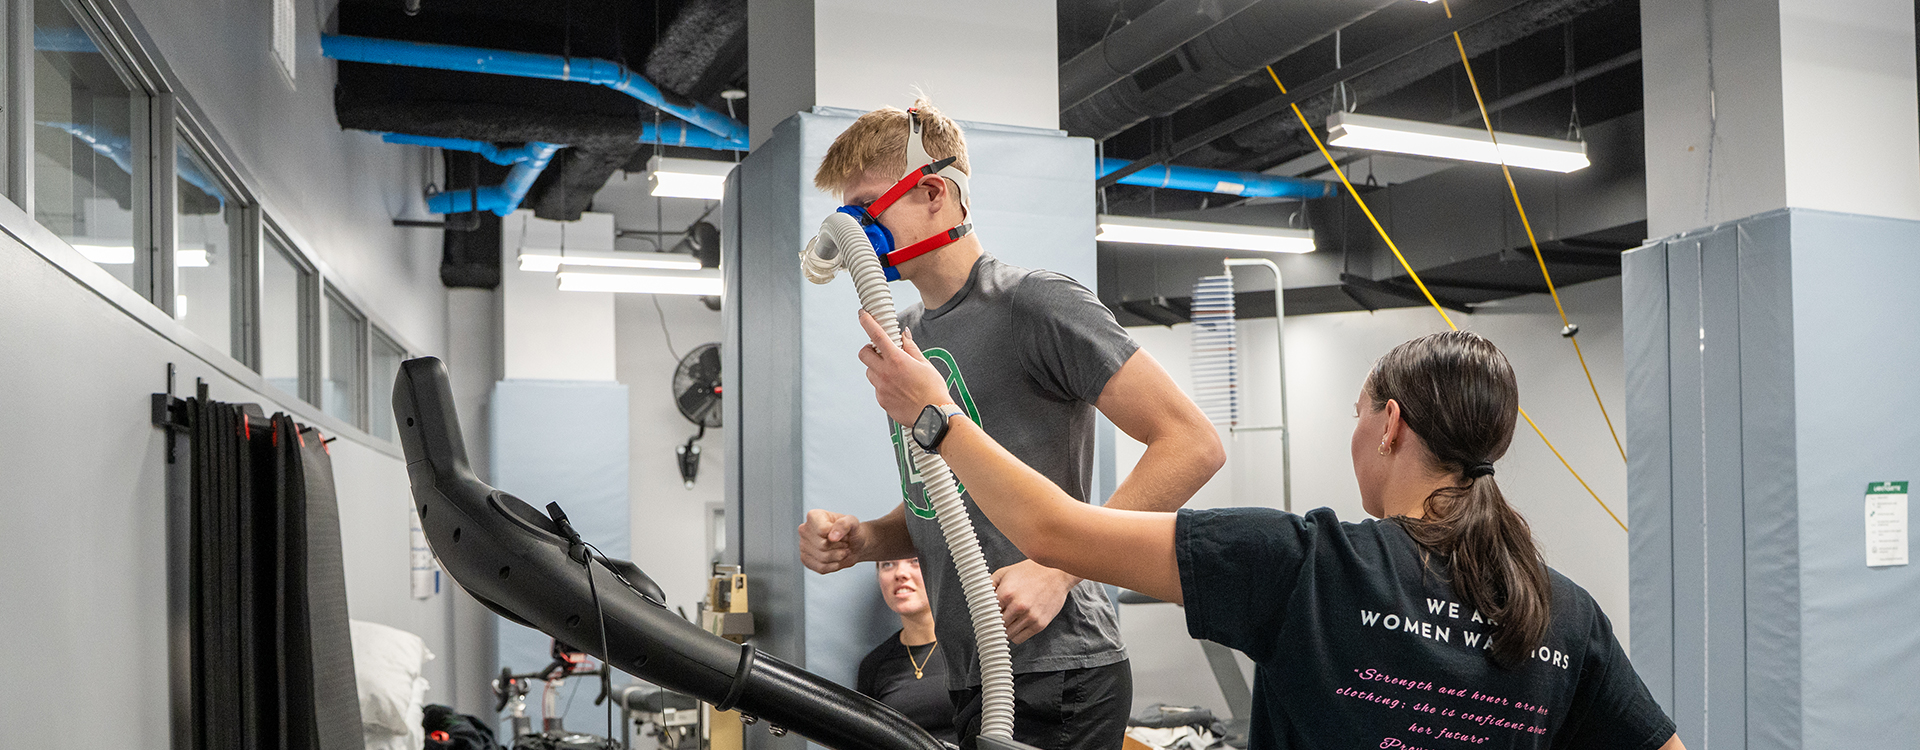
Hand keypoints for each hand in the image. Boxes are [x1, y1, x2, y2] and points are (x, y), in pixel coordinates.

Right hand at [797, 509, 867, 573]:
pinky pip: (820, 568)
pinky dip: (833, 566)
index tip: (843, 533)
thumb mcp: (853, 523)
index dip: (838, 535)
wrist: (853, 545)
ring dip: (838, 556)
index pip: (822, 530)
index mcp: (814, 516)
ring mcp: (803, 545)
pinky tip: (836, 559)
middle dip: (839, 546)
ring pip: (822, 558)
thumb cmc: (851, 531)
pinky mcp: (805, 560)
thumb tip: (832, 537)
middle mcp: (804, 530)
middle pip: (822, 545)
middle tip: (844, 543)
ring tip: (841, 550)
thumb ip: (844, 525)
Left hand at [857, 311, 951, 425]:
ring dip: (877, 369)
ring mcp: (881, 388)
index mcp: (897, 360)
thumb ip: (911, 348)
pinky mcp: (881, 400)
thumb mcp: (925, 364)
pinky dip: (883, 385)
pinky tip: (898, 389)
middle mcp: (885, 373)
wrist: (933, 416)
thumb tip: (904, 336)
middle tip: (879, 352)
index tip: (862, 315)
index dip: (867, 322)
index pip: (877, 335)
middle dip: (869, 350)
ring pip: (869, 372)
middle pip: (863, 354)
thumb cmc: (933, 390)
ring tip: (894, 374)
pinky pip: (877, 388)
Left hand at [991, 560, 1079, 643]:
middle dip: (995, 622)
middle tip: (996, 619)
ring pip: (1007, 634)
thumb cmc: (1031, 571)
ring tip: (1008, 620)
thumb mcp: (1005, 572)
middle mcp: (1018, 606)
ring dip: (1005, 629)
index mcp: (1006, 593)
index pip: (987, 614)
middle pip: (997, 625)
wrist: (1057, 573)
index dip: (985, 616)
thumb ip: (989, 584)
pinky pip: (1020, 639)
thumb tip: (977, 597)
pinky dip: (1015, 635)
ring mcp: (1030, 617)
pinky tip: (1016, 625)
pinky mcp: (1039, 624)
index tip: (983, 618)